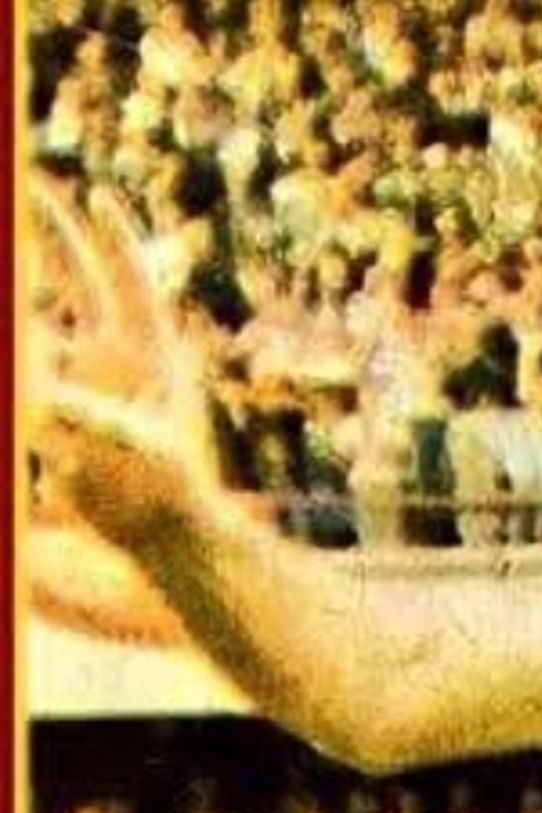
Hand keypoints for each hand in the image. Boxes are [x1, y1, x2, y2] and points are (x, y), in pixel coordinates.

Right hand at [27, 175, 218, 553]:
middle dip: (56, 238)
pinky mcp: (60, 410)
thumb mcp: (127, 441)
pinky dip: (21, 347)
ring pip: (44, 319)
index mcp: (149, 350)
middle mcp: (117, 355)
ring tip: (9, 267)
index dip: (112, 237)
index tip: (95, 198)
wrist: (165, 530)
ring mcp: (87, 379)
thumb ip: (78, 410)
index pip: (128, 278)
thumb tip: (35, 374)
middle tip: (30, 192)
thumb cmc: (165, 486)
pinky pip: (30, 369)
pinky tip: (16, 332)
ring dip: (21, 292)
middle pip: (83, 280)